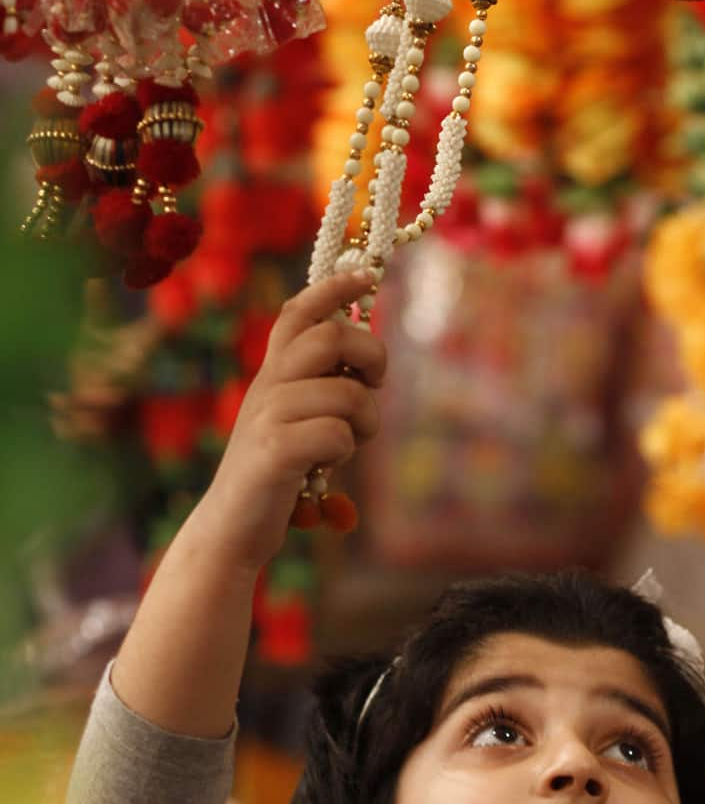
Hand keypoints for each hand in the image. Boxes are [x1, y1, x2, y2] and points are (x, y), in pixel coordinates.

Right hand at [196, 271, 386, 570]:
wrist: (231, 528)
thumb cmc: (276, 474)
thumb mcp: (294, 419)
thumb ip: (320, 385)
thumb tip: (368, 355)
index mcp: (273, 373)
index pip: (299, 312)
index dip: (335, 287)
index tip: (368, 276)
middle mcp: (267, 386)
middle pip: (331, 336)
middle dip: (371, 357)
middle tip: (374, 386)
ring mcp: (266, 417)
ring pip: (346, 393)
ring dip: (365, 421)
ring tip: (350, 442)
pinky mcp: (273, 452)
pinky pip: (336, 433)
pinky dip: (344, 450)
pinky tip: (326, 465)